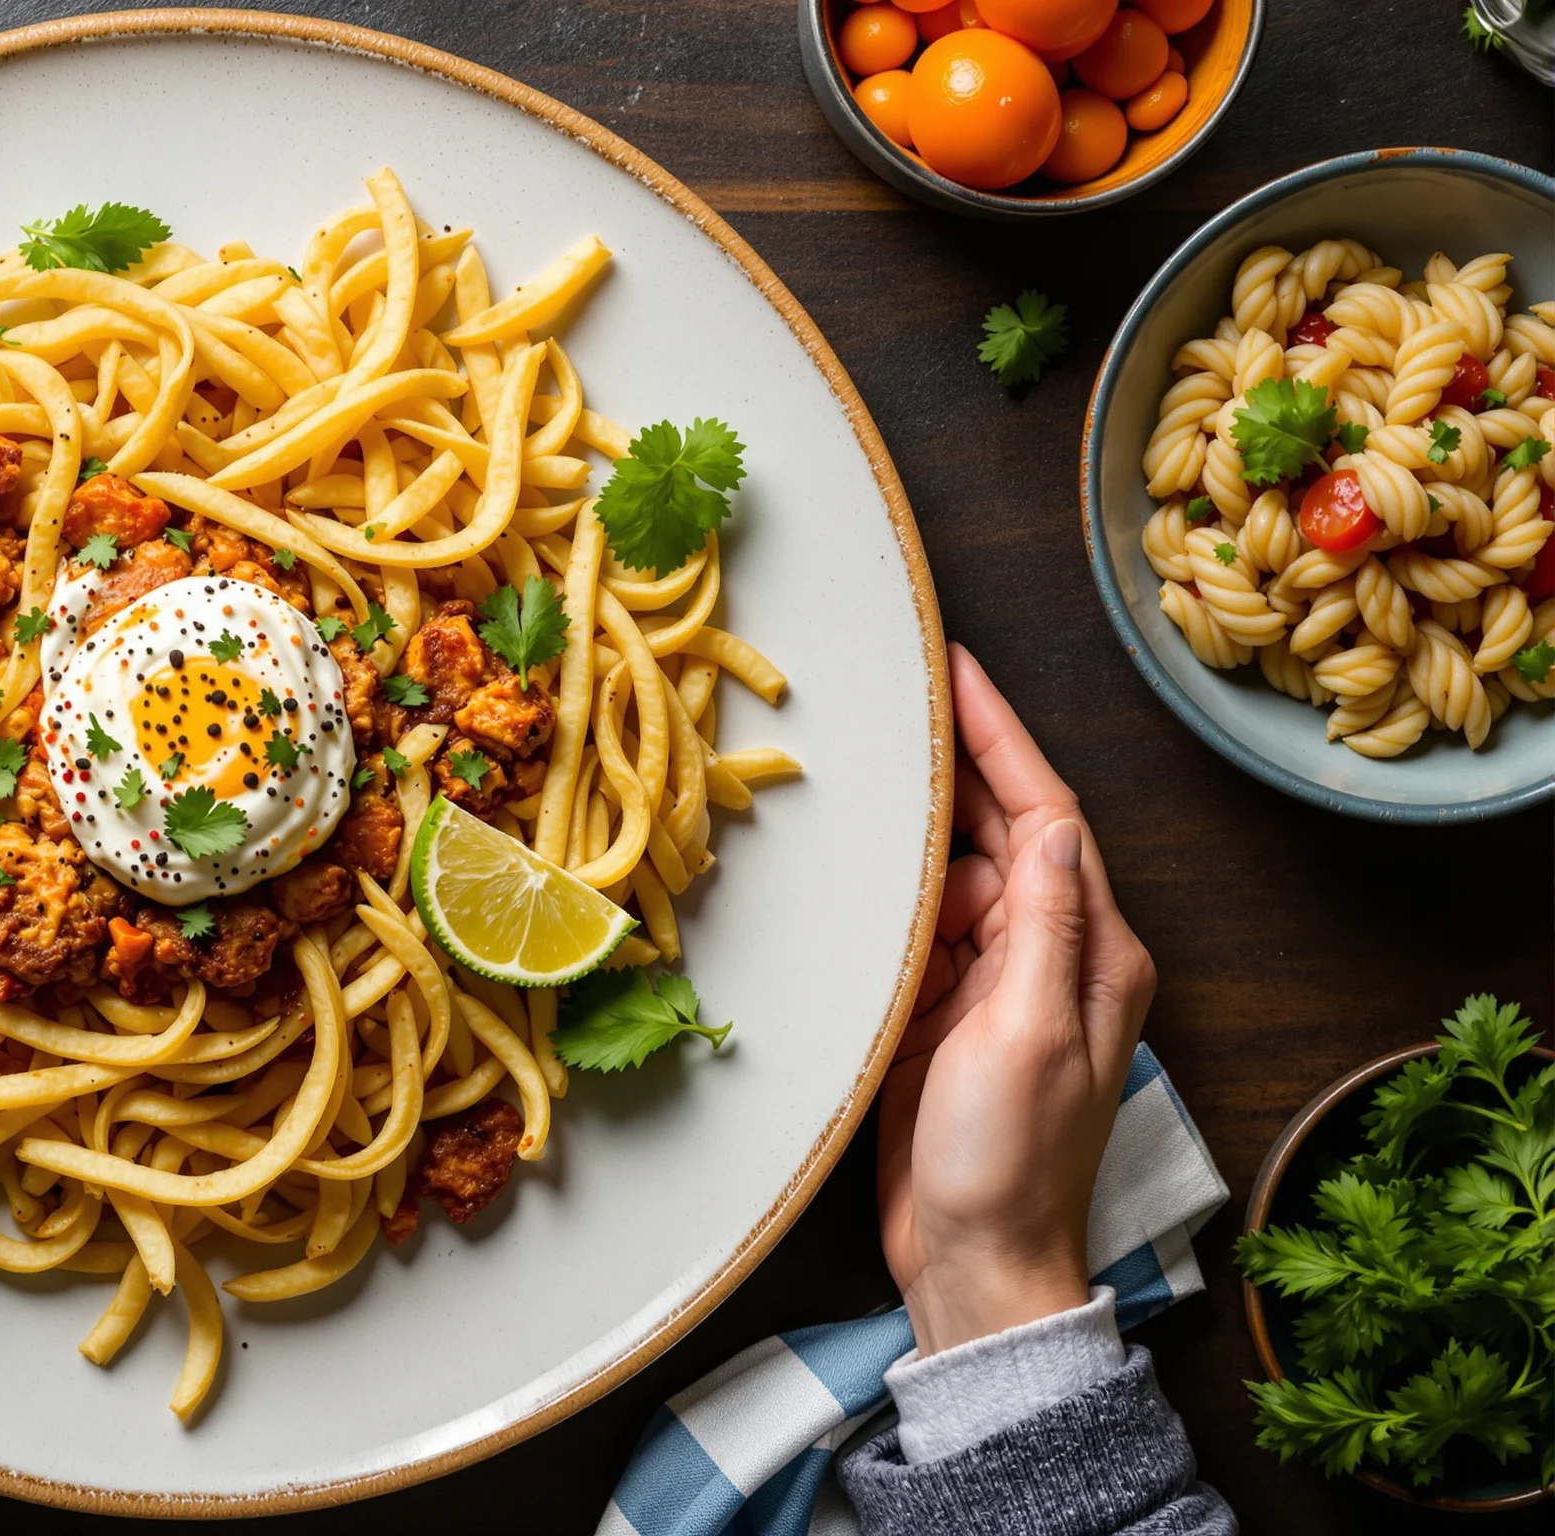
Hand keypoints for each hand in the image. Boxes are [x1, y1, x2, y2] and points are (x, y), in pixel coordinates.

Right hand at [878, 644, 1156, 1355]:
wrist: (972, 1260)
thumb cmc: (1009, 1160)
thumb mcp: (1030, 1034)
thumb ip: (1048, 926)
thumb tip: (1057, 824)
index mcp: (1093, 954)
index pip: (1048, 817)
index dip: (1001, 739)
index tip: (956, 673)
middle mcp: (1051, 958)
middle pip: (1000, 835)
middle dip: (952, 768)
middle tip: (894, 697)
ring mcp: (995, 986)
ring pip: (951, 878)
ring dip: (911, 836)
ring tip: (862, 774)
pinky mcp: (944, 1015)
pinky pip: (917, 931)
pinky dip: (888, 900)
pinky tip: (854, 871)